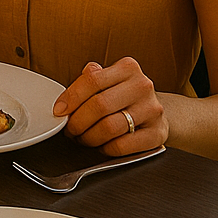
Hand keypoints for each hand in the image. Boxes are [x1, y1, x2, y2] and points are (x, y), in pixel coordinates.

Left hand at [52, 57, 167, 154]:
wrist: (155, 111)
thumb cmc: (125, 96)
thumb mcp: (109, 80)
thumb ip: (89, 81)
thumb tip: (66, 97)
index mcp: (128, 68)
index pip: (92, 81)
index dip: (71, 98)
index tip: (59, 111)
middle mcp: (142, 86)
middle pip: (99, 106)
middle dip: (77, 122)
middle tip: (70, 129)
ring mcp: (152, 110)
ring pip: (109, 128)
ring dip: (88, 137)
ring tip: (82, 138)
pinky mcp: (157, 133)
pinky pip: (122, 146)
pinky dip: (105, 148)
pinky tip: (101, 145)